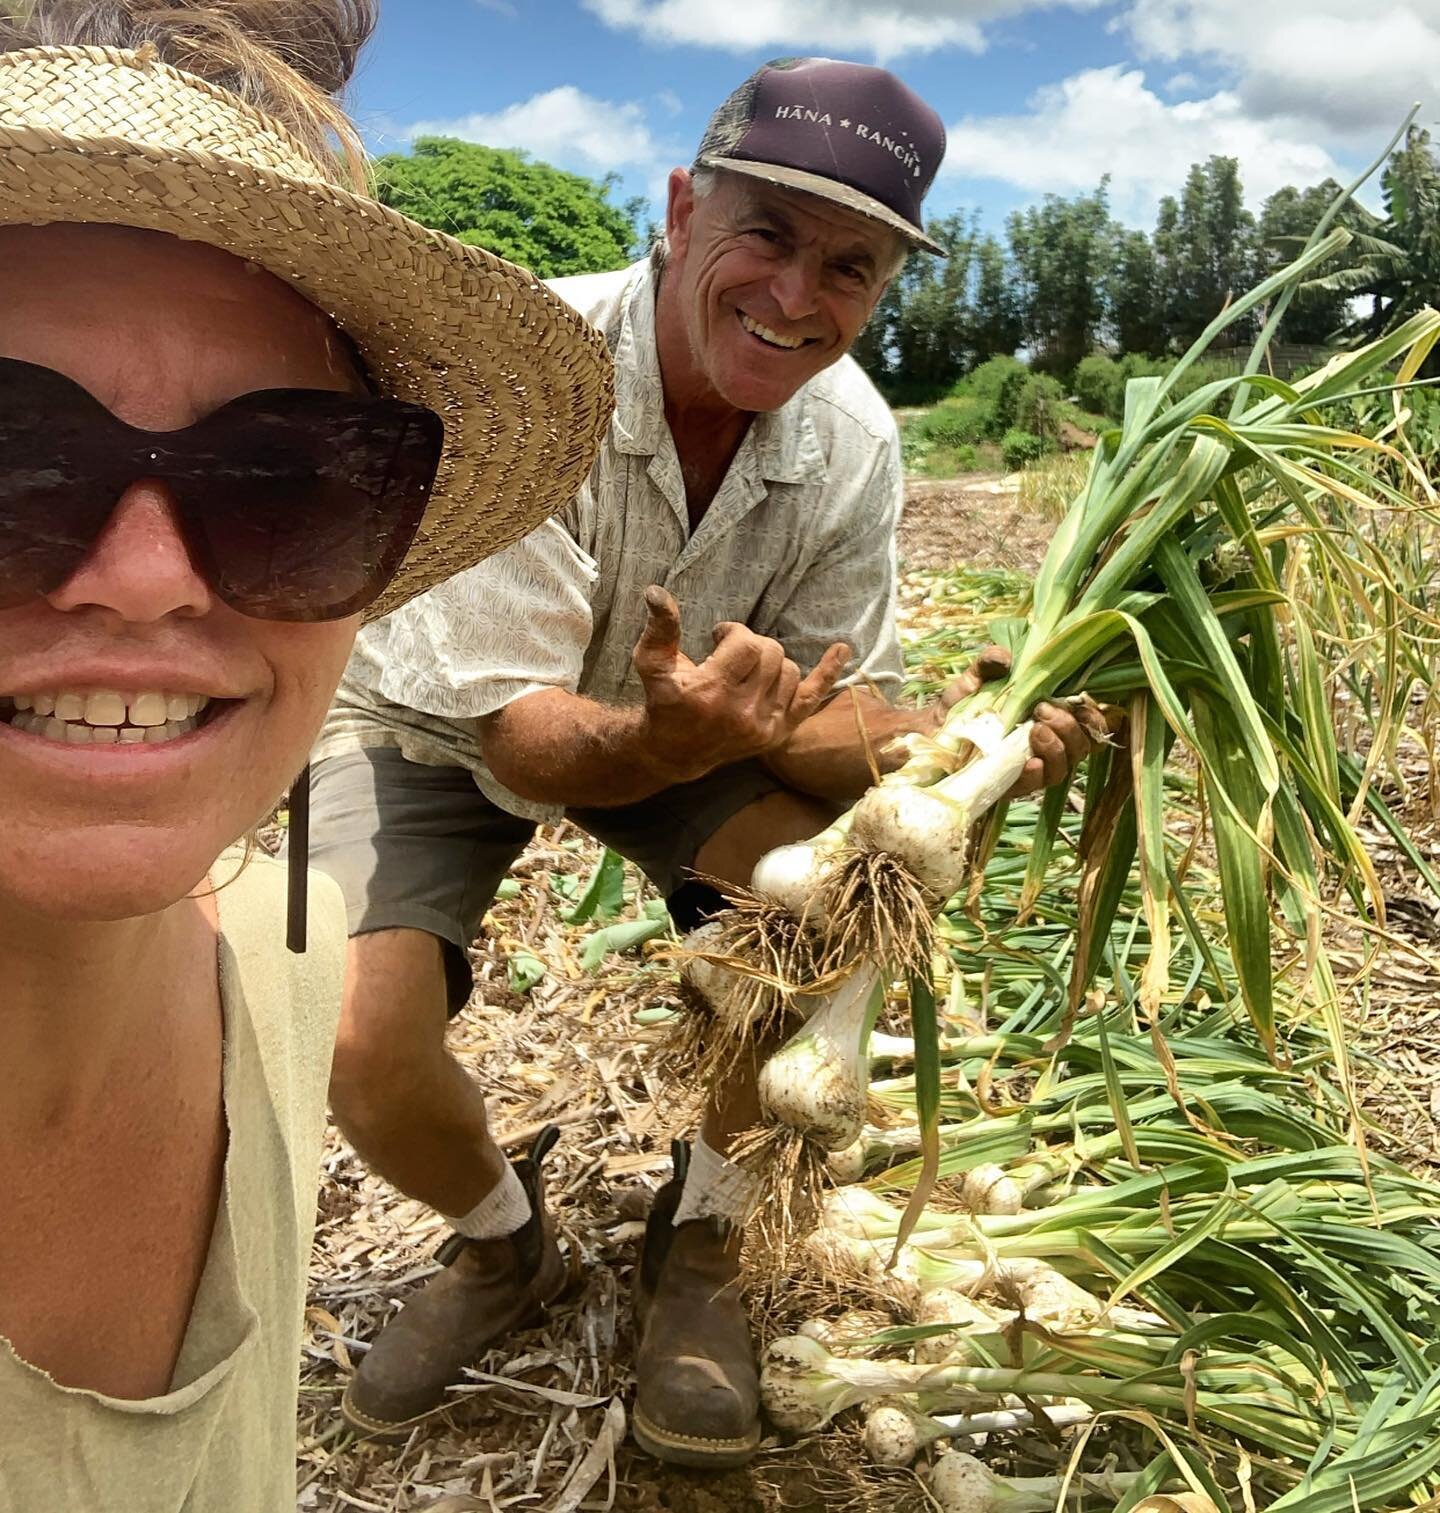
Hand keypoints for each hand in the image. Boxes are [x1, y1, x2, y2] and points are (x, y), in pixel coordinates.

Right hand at [631, 586, 850, 784]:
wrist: (674, 752)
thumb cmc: (664, 700)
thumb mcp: (652, 664)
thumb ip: (660, 629)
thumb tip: (656, 592)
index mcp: (712, 693)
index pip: (746, 644)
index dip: (734, 633)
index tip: (719, 637)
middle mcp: (741, 713)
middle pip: (771, 654)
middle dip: (753, 645)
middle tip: (733, 653)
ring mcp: (764, 727)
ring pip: (790, 671)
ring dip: (773, 662)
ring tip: (750, 669)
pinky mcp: (778, 734)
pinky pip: (811, 698)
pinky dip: (828, 673)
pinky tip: (842, 649)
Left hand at [930, 644, 1103, 795]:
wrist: (927, 735)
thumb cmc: (957, 707)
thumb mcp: (973, 679)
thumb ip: (989, 663)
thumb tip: (1005, 658)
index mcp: (1048, 719)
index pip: (1088, 724)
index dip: (1094, 717)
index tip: (1080, 703)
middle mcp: (1045, 745)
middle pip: (1082, 746)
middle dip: (1070, 727)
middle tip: (1042, 711)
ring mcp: (1029, 768)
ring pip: (1064, 768)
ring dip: (1057, 748)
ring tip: (1036, 730)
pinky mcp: (1010, 787)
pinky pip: (1035, 786)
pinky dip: (1037, 773)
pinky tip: (1030, 763)